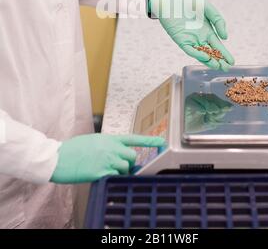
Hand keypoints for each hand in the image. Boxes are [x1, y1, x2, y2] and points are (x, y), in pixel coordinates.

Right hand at [50, 134, 165, 183]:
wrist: (57, 157)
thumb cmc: (72, 150)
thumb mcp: (92, 140)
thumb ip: (107, 145)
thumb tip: (115, 153)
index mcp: (108, 138)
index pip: (133, 138)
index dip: (149, 141)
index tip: (161, 141)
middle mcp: (110, 147)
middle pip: (132, 156)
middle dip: (128, 163)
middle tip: (118, 166)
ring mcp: (107, 160)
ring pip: (125, 168)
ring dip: (121, 172)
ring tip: (107, 171)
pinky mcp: (101, 172)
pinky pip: (115, 178)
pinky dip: (112, 179)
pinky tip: (102, 176)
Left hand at [149, 0, 234, 70]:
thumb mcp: (208, 8)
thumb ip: (218, 21)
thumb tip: (225, 38)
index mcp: (207, 31)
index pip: (217, 46)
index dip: (225, 54)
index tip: (232, 62)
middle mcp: (199, 37)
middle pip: (210, 52)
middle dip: (219, 60)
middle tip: (226, 69)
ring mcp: (190, 39)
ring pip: (201, 53)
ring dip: (209, 60)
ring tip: (218, 66)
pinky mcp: (180, 39)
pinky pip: (189, 49)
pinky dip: (197, 54)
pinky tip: (205, 57)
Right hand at [185, 93, 232, 132]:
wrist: (182, 130)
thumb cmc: (194, 125)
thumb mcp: (207, 122)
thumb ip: (216, 117)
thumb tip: (226, 110)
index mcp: (205, 101)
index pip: (216, 100)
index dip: (223, 103)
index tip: (229, 107)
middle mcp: (199, 98)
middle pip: (211, 97)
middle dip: (218, 104)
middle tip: (223, 110)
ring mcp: (192, 99)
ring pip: (203, 99)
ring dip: (209, 105)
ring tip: (214, 111)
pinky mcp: (186, 103)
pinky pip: (193, 104)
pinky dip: (198, 108)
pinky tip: (203, 112)